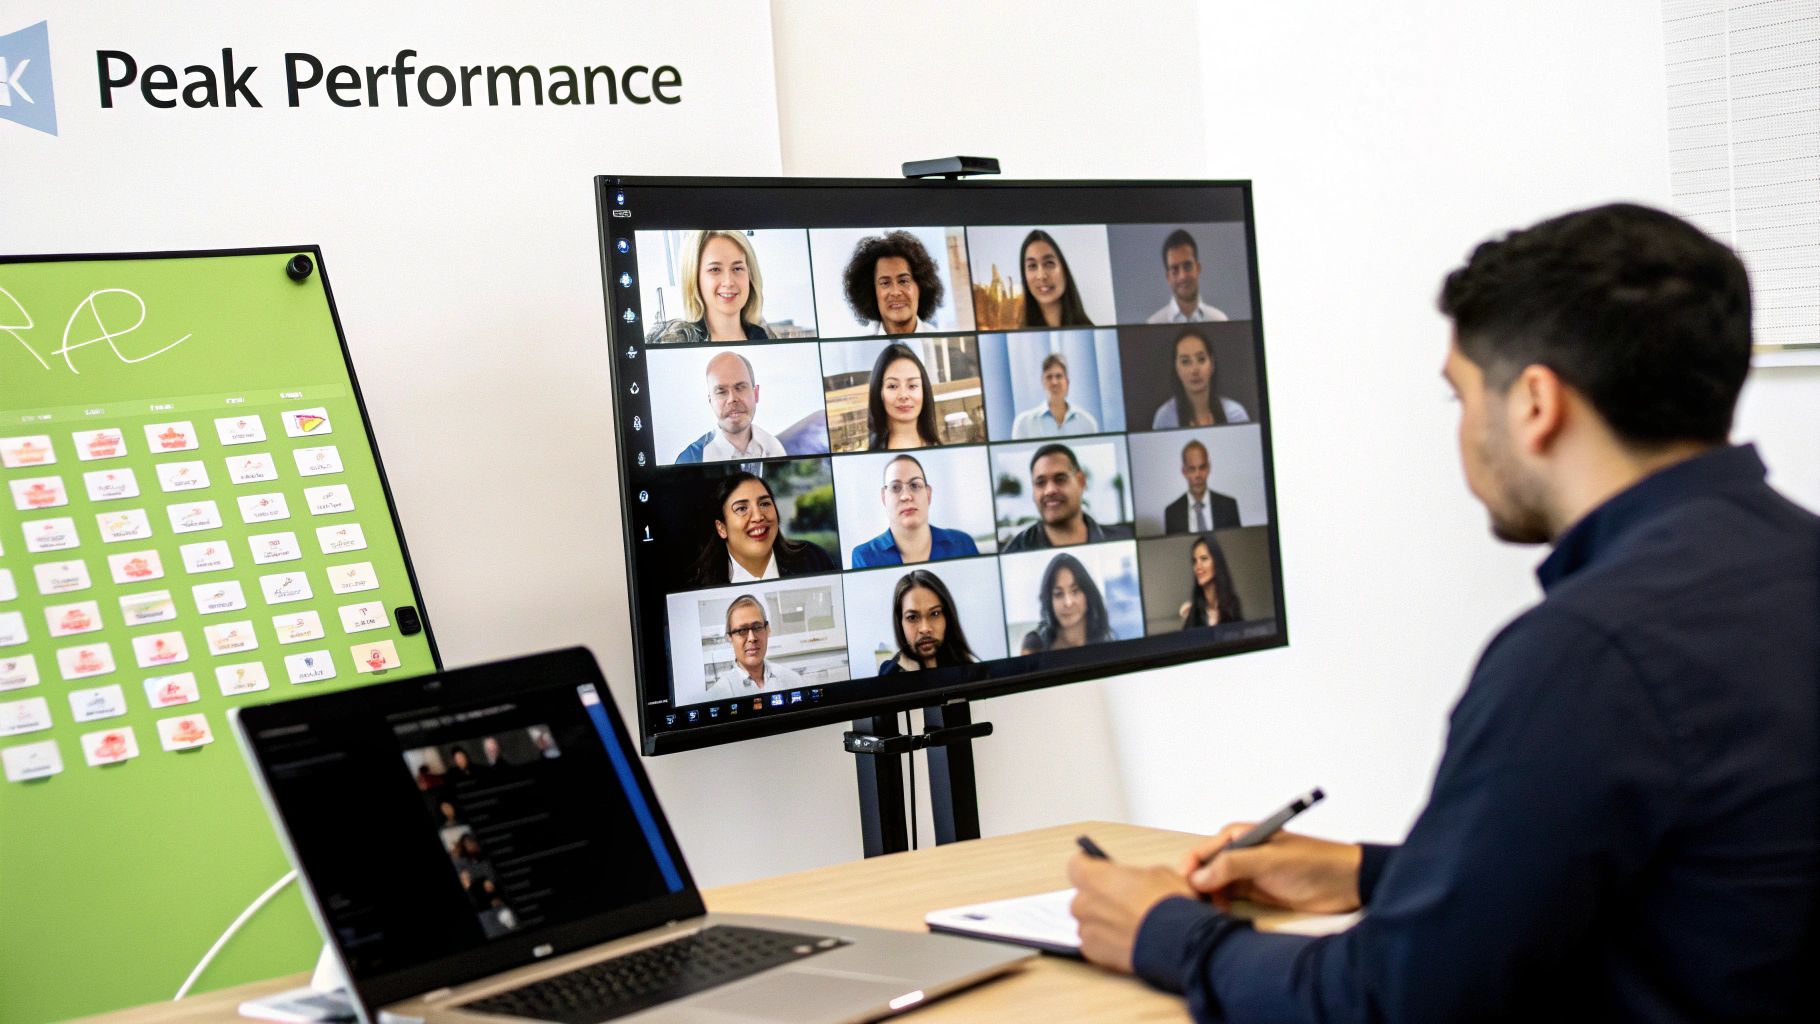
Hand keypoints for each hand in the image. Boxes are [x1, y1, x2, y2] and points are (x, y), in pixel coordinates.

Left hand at [1067, 854, 1195, 972]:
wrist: (1178, 943)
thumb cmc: (1169, 908)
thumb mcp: (1158, 874)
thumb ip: (1133, 876)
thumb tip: (1134, 881)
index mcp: (1096, 878)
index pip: (1077, 865)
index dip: (1089, 866)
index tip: (1098, 868)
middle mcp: (1084, 904)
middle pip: (1083, 896)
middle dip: (1099, 898)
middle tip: (1123, 901)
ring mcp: (1087, 931)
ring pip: (1088, 922)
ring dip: (1102, 922)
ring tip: (1129, 925)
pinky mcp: (1094, 954)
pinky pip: (1094, 943)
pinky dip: (1106, 943)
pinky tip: (1127, 942)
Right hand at [1178, 825, 1362, 912]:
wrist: (1345, 883)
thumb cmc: (1312, 862)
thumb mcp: (1268, 861)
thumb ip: (1232, 866)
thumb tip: (1197, 877)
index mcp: (1240, 835)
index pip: (1204, 850)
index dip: (1190, 867)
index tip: (1183, 886)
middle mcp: (1240, 852)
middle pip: (1205, 869)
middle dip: (1196, 885)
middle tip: (1192, 905)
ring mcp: (1247, 873)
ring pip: (1214, 885)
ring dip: (1208, 898)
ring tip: (1207, 913)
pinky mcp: (1255, 891)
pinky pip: (1228, 898)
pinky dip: (1221, 906)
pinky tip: (1221, 915)